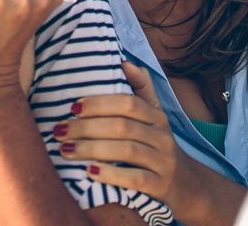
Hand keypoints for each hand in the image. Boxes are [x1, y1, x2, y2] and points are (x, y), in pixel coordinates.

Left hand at [57, 62, 203, 216]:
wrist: (188, 185)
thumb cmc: (158, 146)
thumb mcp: (154, 117)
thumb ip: (141, 89)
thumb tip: (124, 61)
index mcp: (157, 116)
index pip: (129, 103)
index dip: (100, 103)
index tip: (72, 107)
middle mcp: (162, 136)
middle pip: (123, 126)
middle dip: (86, 128)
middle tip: (59, 131)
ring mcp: (163, 162)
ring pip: (127, 151)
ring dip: (92, 149)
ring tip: (65, 150)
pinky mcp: (160, 186)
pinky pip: (135, 179)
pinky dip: (111, 175)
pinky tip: (90, 172)